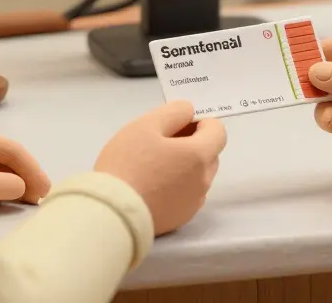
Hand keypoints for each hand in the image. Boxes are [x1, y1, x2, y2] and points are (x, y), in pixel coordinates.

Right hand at [94, 100, 226, 234]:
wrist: (113, 212)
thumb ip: (173, 112)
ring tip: (154, 166)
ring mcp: (194, 203)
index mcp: (199, 155)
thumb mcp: (145, 125)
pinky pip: (188, 195)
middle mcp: (204, 181)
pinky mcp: (181, 218)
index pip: (218, 131)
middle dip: (193, 143)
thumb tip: (189, 112)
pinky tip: (153, 187)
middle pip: (210, 154)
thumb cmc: (128, 163)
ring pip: (199, 176)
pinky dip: (178, 186)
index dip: (200, 122)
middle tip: (161, 143)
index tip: (178, 125)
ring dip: (186, 166)